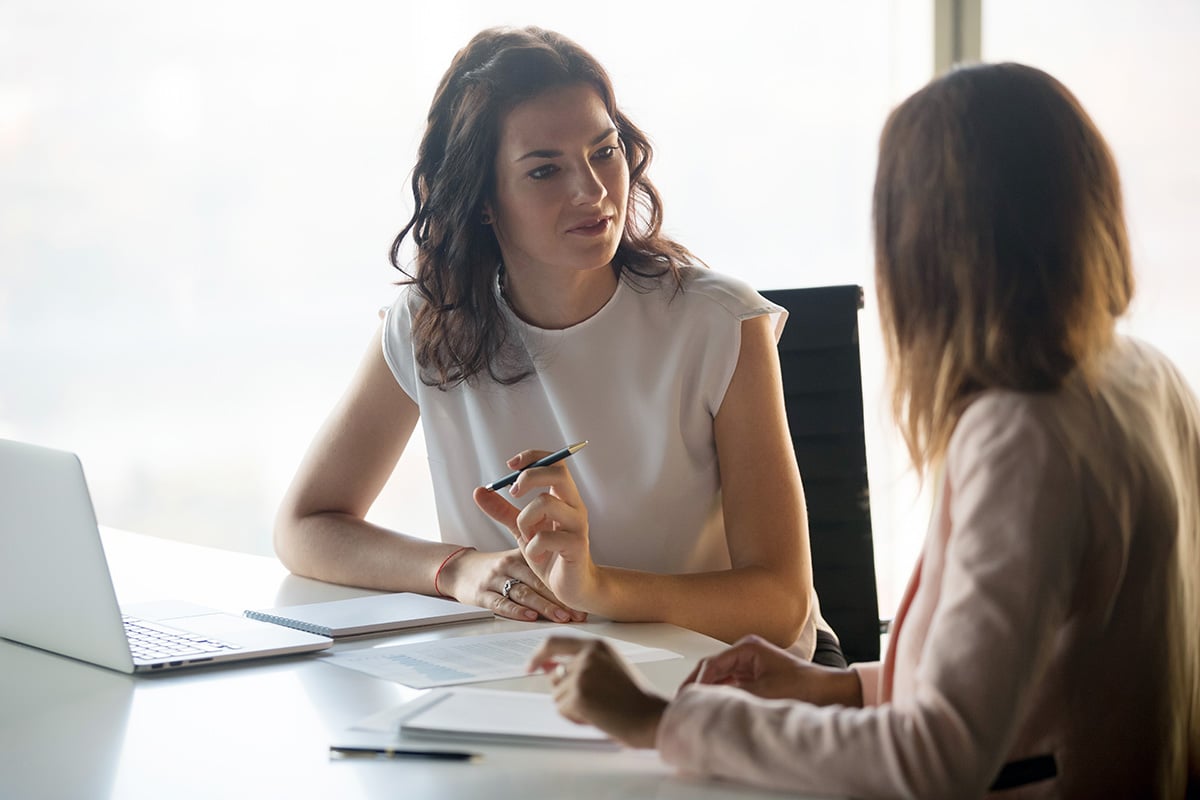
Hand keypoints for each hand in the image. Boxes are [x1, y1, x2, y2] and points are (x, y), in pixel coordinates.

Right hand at [438, 547, 585, 622]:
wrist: (458, 568)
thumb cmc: (494, 567)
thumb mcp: (515, 557)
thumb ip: (540, 564)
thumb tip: (571, 578)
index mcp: (521, 556)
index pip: (546, 571)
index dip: (565, 586)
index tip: (581, 601)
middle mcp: (509, 566)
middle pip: (538, 583)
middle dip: (560, 599)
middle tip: (577, 613)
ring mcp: (495, 580)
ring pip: (523, 593)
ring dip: (544, 607)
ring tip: (561, 617)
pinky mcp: (481, 594)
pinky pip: (500, 603)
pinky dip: (516, 610)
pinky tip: (530, 617)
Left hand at [473, 449, 599, 608]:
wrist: (573, 588)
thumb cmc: (551, 555)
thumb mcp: (523, 529)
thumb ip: (503, 510)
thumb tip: (479, 491)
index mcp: (563, 498)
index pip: (555, 462)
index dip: (533, 457)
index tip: (510, 465)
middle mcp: (574, 506)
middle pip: (558, 473)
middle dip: (530, 477)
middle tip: (513, 493)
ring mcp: (577, 525)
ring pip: (546, 503)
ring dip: (526, 520)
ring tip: (527, 538)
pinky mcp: (576, 546)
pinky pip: (546, 537)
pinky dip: (533, 548)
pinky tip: (536, 557)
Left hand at [528, 636, 667, 748]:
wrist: (649, 716)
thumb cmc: (634, 697)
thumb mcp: (608, 669)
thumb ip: (579, 664)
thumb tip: (546, 668)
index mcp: (597, 645)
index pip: (555, 642)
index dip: (539, 655)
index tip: (530, 666)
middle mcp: (587, 655)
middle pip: (555, 676)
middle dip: (565, 692)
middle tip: (589, 703)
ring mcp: (581, 674)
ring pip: (557, 695)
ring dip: (572, 707)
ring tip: (600, 708)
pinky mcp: (577, 695)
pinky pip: (562, 709)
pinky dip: (575, 718)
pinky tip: (597, 717)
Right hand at [682, 634, 862, 706]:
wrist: (831, 693)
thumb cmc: (805, 686)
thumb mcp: (763, 692)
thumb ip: (732, 695)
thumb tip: (708, 701)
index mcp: (747, 647)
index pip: (711, 664)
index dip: (696, 683)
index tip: (685, 698)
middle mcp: (747, 653)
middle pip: (713, 669)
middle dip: (699, 686)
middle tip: (684, 704)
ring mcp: (752, 665)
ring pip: (721, 678)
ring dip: (710, 692)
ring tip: (696, 707)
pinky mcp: (757, 678)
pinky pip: (732, 685)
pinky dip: (722, 696)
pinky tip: (715, 708)